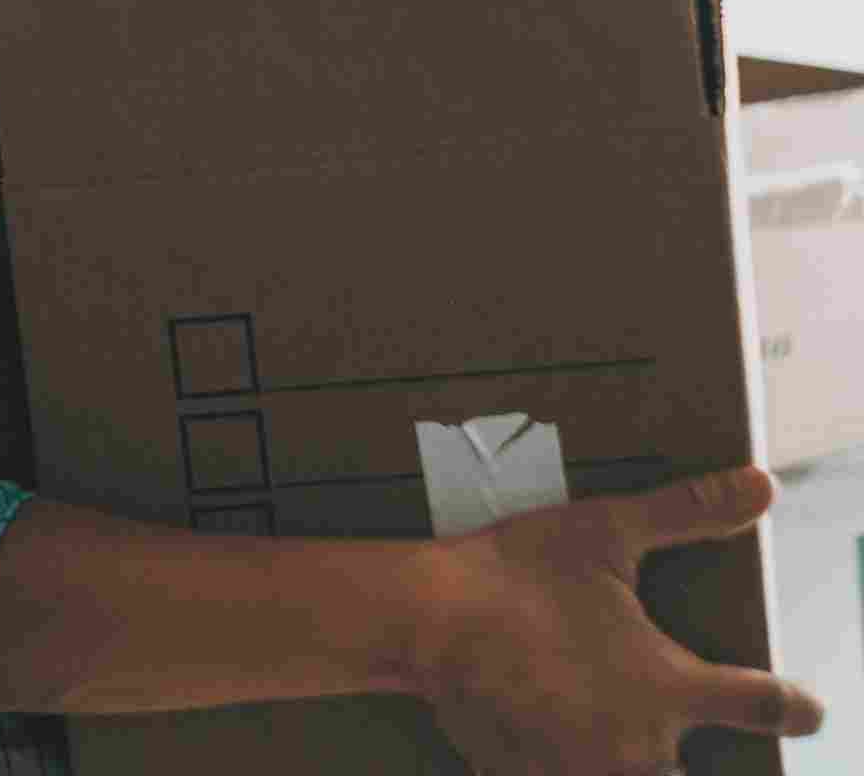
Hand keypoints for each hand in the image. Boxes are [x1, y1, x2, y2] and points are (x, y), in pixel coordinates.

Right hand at [412, 465, 823, 774]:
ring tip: (600, 727)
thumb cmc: (515, 572)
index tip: (807, 709)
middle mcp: (639, 742)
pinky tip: (547, 733)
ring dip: (630, 759)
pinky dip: (569, 763)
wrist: (423, 619)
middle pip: (696, 771)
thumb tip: (761, 483)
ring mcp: (585, 770)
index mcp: (669, 684)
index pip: (764, 705)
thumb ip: (687, 512)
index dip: (795, 706)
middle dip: (686, 744)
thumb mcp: (604, 531)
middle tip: (655, 708)